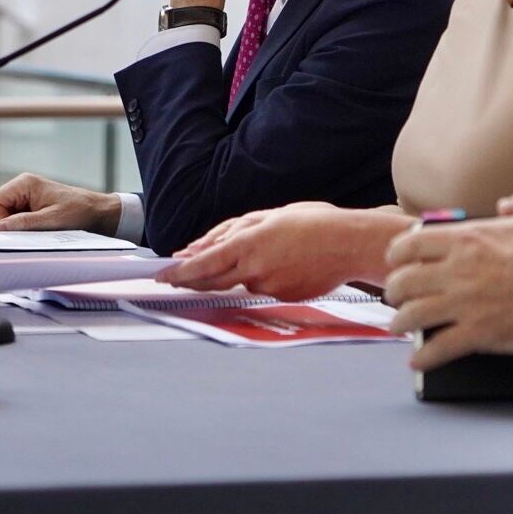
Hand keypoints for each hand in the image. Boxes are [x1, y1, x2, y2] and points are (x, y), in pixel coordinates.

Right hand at [0, 173, 120, 235]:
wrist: (96, 211)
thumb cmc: (78, 211)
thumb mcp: (53, 219)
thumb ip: (25, 222)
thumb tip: (0, 227)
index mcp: (24, 183)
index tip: (15, 231)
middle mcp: (20, 187)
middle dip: (4, 223)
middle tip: (27, 229)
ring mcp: (22, 196)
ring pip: (0, 215)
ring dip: (13, 226)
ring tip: (35, 228)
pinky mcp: (27, 206)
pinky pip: (11, 219)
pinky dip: (19, 227)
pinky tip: (36, 228)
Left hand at [156, 203, 393, 299]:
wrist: (350, 245)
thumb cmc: (312, 222)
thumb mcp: (269, 215)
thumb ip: (231, 230)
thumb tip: (200, 246)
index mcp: (248, 244)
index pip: (203, 264)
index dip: (180, 272)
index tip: (162, 276)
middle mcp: (254, 270)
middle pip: (212, 281)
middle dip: (192, 281)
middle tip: (176, 279)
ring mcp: (268, 288)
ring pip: (241, 281)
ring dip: (238, 271)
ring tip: (270, 251)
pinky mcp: (282, 298)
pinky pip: (263, 287)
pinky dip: (263, 276)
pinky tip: (286, 262)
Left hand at [384, 190, 512, 368]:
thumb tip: (505, 204)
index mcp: (468, 239)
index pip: (411, 243)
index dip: (397, 253)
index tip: (396, 260)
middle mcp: (458, 270)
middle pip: (404, 281)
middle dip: (394, 290)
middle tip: (396, 295)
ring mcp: (465, 303)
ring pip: (413, 315)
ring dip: (401, 322)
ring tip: (401, 326)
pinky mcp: (478, 334)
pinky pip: (439, 349)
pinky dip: (424, 358)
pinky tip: (418, 361)